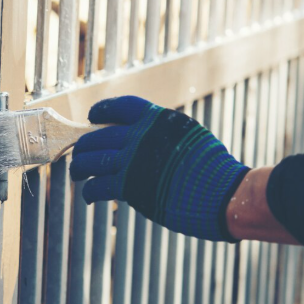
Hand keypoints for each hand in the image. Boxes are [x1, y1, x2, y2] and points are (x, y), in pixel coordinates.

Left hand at [69, 96, 249, 241]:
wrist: (225, 194)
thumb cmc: (213, 169)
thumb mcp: (189, 136)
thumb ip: (163, 134)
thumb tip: (143, 136)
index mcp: (158, 120)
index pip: (121, 107)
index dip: (102, 110)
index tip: (92, 117)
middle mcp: (141, 136)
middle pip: (98, 136)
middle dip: (85, 146)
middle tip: (80, 153)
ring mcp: (133, 161)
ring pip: (92, 161)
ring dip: (80, 168)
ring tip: (78, 173)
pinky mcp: (130, 187)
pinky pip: (98, 186)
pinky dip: (90, 192)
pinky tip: (89, 196)